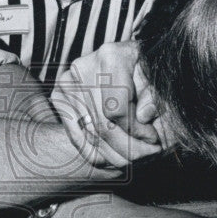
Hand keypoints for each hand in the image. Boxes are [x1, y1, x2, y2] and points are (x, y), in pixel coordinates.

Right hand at [50, 42, 162, 167]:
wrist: (125, 60)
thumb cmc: (145, 69)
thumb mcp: (157, 78)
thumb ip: (154, 96)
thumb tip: (143, 116)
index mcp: (111, 57)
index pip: (118, 109)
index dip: (137, 131)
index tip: (153, 139)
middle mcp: (84, 68)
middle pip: (102, 125)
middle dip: (127, 148)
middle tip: (147, 156)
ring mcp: (68, 83)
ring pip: (90, 134)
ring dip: (113, 155)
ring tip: (133, 159)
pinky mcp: (59, 97)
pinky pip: (76, 136)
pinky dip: (94, 153)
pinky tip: (111, 159)